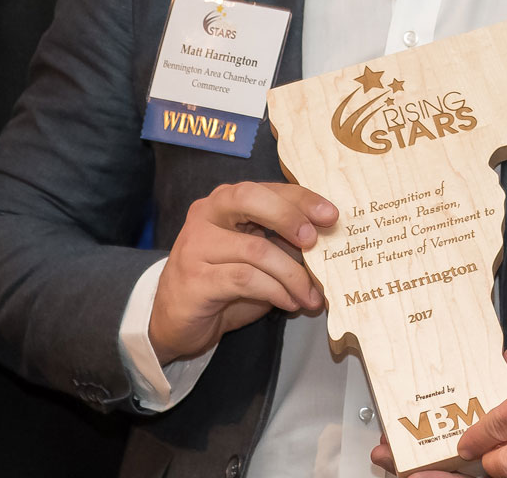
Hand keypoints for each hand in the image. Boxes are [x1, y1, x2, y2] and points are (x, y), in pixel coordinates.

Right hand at [149, 180, 336, 363]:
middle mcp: (207, 215)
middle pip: (249, 199)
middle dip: (289, 217)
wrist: (175, 319)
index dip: (301, 198)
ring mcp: (196, 245)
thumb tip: (329, 243)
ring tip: (310, 295)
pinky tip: (289, 303)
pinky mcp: (195, 279)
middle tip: (314, 242)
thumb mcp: (256, 256)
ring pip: (255, 249)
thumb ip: (282, 243)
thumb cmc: (223, 283)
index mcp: (225, 202)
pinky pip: (245, 279)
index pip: (266, 188)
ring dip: (292, 275)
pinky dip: (275, 291)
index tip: (331, 215)